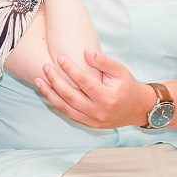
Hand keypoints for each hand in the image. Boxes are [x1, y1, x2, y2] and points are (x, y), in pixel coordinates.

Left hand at [34, 49, 156, 128]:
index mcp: (108, 98)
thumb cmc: (128, 86)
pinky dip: (57, 103)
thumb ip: (103, 61)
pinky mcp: (89, 124)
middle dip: (55, 81)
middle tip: (45, 67)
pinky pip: (69, 113)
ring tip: (38, 80)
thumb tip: (84, 52)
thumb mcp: (120, 70)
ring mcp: (93, 120)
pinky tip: (48, 92)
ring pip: (66, 108)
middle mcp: (98, 112)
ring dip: (50, 94)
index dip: (71, 70)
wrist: (138, 109)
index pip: (84, 83)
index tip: (60, 58)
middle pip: (71, 97)